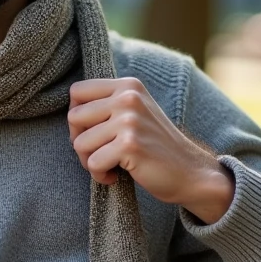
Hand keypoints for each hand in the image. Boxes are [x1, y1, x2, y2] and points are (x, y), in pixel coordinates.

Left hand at [67, 77, 233, 223]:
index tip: (93, 132)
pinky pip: (93, 163)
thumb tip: (70, 111)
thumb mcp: (135, 113)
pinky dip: (100, 175)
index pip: (77, 91)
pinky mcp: (130, 145)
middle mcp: (128, 97)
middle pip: (74, 117)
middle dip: (80, 141)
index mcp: (128, 86)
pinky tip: (116, 176)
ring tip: (110, 165)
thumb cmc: (155, 146)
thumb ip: (108, 104)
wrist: (190, 172)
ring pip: (80, 143)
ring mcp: (130, 120)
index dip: (77, 117)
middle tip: (100, 153)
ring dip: (90, 161)